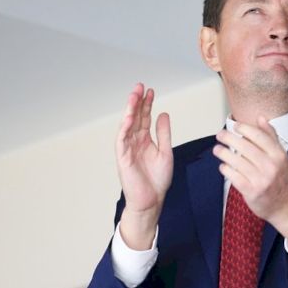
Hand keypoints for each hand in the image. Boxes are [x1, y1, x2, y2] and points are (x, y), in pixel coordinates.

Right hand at [116, 83, 172, 248]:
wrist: (151, 200)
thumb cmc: (157, 180)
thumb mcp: (165, 152)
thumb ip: (163, 133)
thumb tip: (163, 114)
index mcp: (145, 140)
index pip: (144, 117)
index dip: (147, 104)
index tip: (151, 90)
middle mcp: (135, 142)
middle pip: (135, 117)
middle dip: (137, 101)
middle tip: (140, 86)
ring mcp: (127, 149)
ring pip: (126, 125)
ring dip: (129, 110)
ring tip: (134, 96)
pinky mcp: (123, 157)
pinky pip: (122, 139)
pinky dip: (124, 127)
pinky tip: (128, 116)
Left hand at [213, 116, 287, 250]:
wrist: (286, 206)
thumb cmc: (282, 179)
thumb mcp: (281, 156)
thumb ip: (271, 137)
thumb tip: (261, 118)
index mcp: (279, 155)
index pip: (259, 136)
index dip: (245, 128)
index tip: (235, 125)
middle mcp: (271, 166)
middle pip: (245, 147)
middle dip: (229, 138)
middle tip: (220, 135)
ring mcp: (261, 180)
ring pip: (237, 162)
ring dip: (224, 153)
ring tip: (217, 149)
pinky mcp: (252, 191)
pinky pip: (234, 177)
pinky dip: (226, 170)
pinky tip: (223, 166)